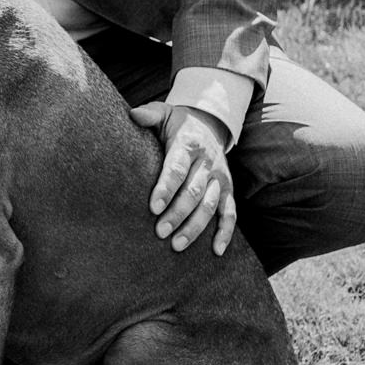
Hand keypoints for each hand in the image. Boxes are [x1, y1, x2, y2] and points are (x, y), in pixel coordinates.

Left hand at [129, 102, 236, 254]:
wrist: (209, 124)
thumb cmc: (178, 124)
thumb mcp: (165, 113)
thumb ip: (150, 114)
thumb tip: (134, 114)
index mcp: (189, 144)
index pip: (177, 168)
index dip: (166, 187)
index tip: (154, 207)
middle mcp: (207, 163)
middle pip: (193, 192)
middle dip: (178, 213)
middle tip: (160, 232)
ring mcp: (220, 178)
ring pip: (210, 206)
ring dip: (195, 227)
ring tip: (177, 245)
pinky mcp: (227, 190)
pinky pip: (230, 213)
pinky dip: (226, 232)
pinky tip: (216, 251)